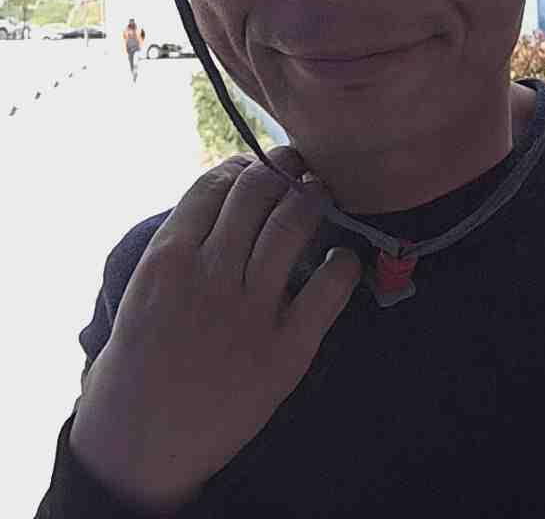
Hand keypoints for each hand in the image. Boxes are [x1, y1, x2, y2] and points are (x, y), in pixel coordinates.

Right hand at [69, 148, 360, 513]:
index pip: (214, 185)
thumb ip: (180, 246)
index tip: (257, 163)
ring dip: (311, 197)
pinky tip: (343, 259)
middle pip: (256, 192)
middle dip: (282, 167)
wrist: (140, 447)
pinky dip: (342, 266)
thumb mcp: (141, 291)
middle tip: (296, 162)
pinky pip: (327, 292)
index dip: (242, 164)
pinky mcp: (285, 352)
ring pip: (292, 226)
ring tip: (319, 190)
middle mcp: (210, 276)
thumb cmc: (136, 364)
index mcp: (168, 259)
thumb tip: (225, 199)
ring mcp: (249, 313)